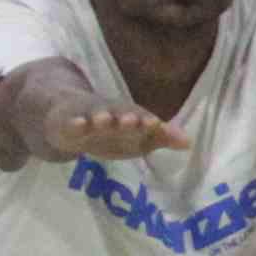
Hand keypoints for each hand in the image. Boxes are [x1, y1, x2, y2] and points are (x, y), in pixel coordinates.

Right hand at [40, 96, 188, 165]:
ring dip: (101, 117)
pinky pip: (70, 123)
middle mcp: (110, 112)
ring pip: (95, 115)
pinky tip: (78, 125)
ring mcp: (87, 116)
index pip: (140, 117)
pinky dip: (74, 123)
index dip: (147, 121)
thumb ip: (161, 138)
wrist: (70, 116)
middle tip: (134, 121)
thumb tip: (189, 143)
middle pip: (119, 114)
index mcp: (128, 116)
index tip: (155, 124)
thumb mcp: (136, 136)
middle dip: (127, 118)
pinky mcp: (66, 123)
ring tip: (104, 119)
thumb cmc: (112, 128)